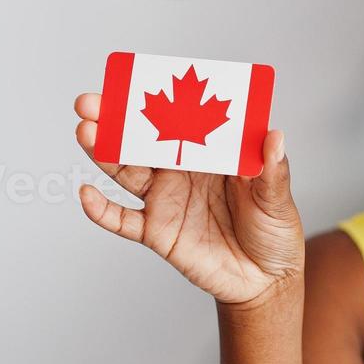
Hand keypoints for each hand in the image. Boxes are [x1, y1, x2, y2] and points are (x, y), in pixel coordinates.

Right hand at [73, 92, 304, 306]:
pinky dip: (101, 210)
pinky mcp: (156, 232)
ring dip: (104, 153)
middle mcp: (180, 171)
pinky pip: (123, 220)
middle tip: (91, 102)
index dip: (155, 100)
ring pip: (126, 171)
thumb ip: (272, 169)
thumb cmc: (274, 232)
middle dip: (115, 120)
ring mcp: (165, 200)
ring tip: (86, 132)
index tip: (133, 81)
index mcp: (209, 153)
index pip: (177, 119)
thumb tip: (275, 136)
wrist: (265, 281)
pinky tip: (86, 195)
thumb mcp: (277, 198)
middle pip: (141, 140)